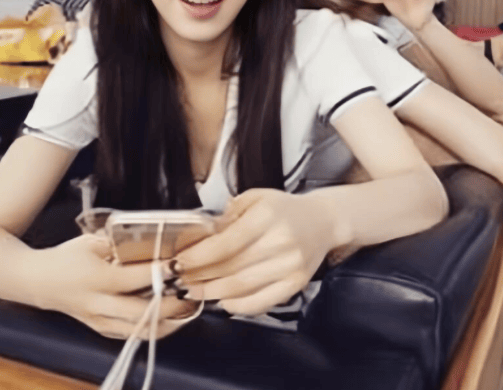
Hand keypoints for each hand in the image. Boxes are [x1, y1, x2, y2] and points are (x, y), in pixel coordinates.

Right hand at [35, 234, 197, 338]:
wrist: (35, 282)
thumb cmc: (65, 258)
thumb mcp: (91, 242)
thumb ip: (118, 244)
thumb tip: (150, 242)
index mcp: (97, 279)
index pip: (134, 279)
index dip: (159, 273)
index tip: (179, 265)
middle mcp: (98, 304)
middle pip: (140, 313)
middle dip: (170, 306)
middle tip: (191, 294)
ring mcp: (98, 320)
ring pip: (137, 331)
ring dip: (166, 322)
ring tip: (186, 309)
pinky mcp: (98, 328)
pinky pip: (129, 334)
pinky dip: (150, 329)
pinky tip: (167, 320)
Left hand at [174, 189, 336, 314]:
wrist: (324, 221)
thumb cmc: (286, 209)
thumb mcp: (255, 197)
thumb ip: (229, 214)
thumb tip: (203, 237)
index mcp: (267, 216)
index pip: (225, 243)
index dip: (197, 257)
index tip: (179, 262)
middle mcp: (281, 241)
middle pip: (230, 268)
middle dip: (199, 276)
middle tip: (181, 279)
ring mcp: (289, 265)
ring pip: (242, 287)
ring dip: (213, 293)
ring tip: (195, 290)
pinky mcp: (296, 284)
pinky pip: (261, 302)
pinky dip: (238, 305)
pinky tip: (223, 300)